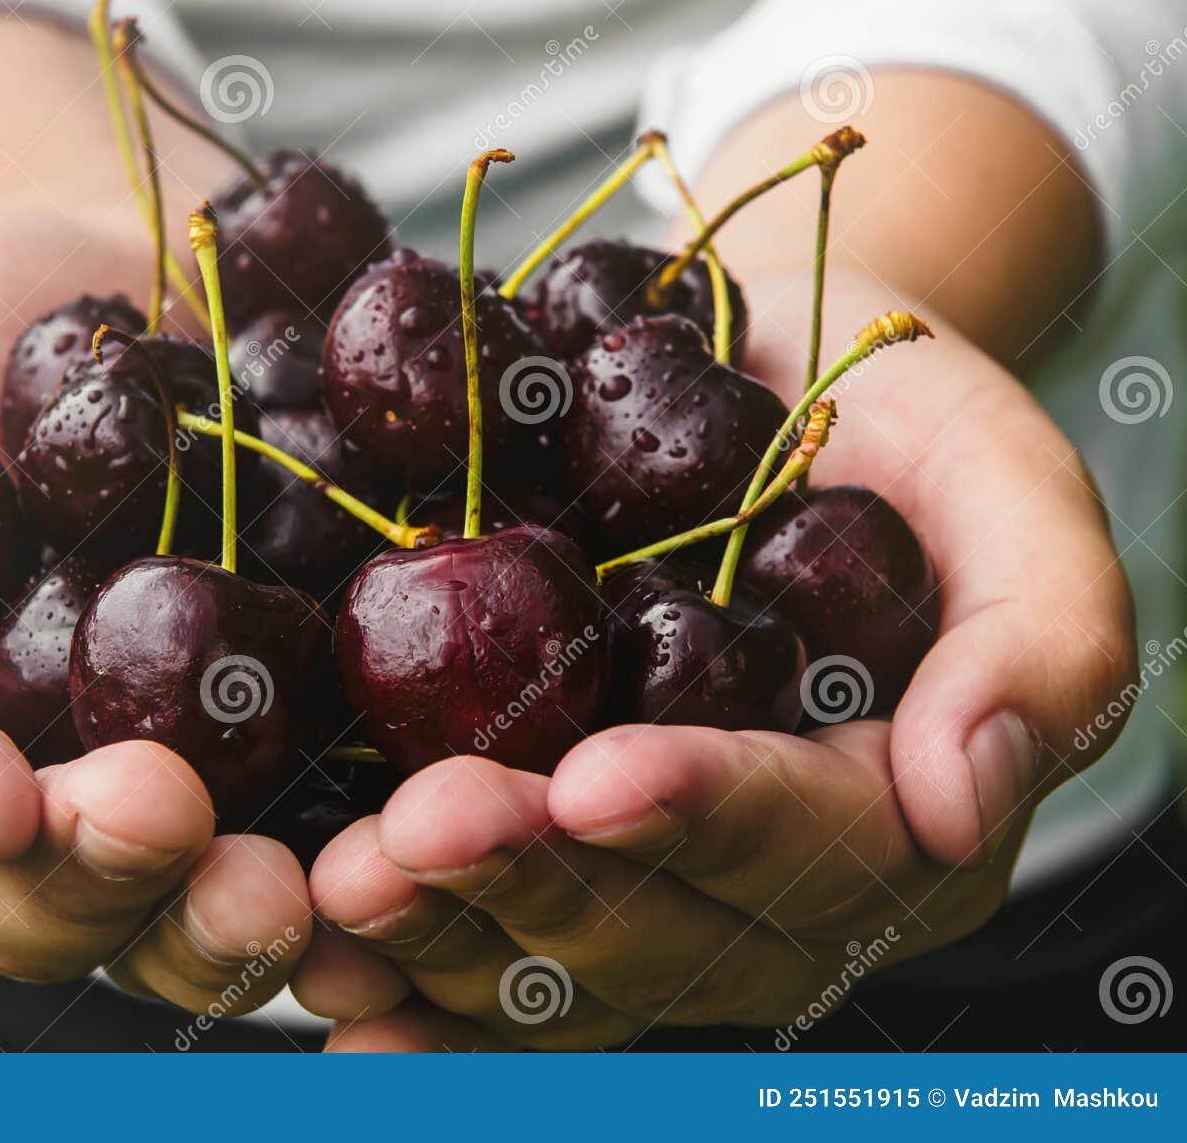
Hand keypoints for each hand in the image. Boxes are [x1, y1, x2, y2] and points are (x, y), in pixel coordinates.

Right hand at [0, 212, 309, 1008]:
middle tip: (155, 818)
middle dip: (92, 877)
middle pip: (43, 896)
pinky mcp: (300, 744)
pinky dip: (357, 880)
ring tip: (281, 888)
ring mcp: (173, 777)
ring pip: (181, 904)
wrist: (118, 270)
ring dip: (222, 917)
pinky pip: (323, 836)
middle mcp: (31, 790)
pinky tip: (396, 881)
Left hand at [294, 270, 1137, 1049]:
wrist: (754, 390)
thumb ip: (1041, 637)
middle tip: (418, 832)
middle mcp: (764, 887)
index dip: (707, 815)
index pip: (808, 841)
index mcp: (891, 816)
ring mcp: (646, 883)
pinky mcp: (548, 854)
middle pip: (659, 926)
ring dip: (445, 933)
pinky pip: (485, 944)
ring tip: (343, 887)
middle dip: (539, 884)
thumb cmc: (890, 428)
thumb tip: (963, 806)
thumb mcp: (1002, 485)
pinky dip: (411, 977)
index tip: (596, 777)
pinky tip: (329, 980)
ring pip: (555, 957)